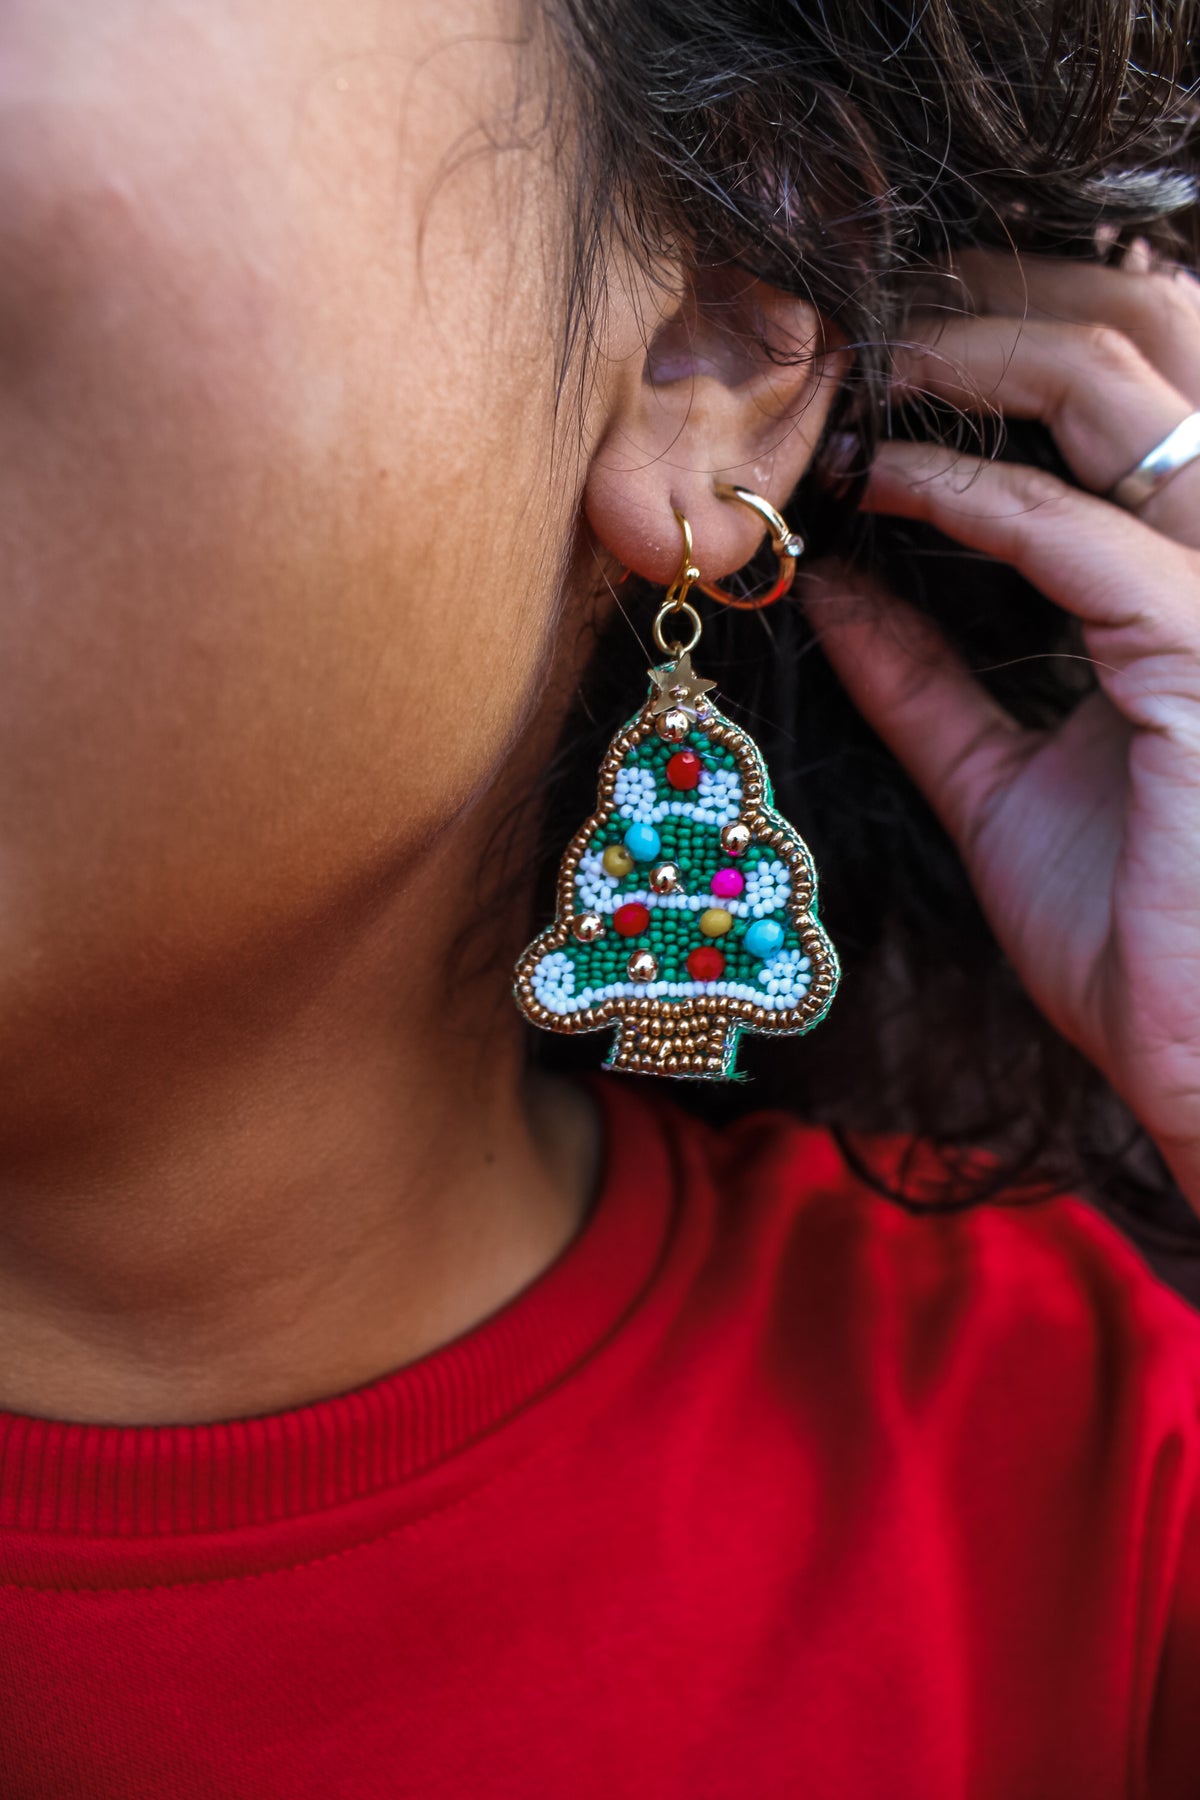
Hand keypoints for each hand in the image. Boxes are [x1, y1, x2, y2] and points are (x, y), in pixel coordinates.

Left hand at [814, 252, 1199, 1202]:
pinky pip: (1072, 529)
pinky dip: (963, 492)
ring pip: (1120, 380)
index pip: (1114, 399)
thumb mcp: (996, 786)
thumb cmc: (1133, 936)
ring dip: (971, 355)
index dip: (989, 349)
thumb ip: (922, 686)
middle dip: (987, 300)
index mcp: (1186, 584)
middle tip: (852, 317)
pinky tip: (876, 485)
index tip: (859, 362)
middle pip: (1132, 336)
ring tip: (853, 367)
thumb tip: (831, 593)